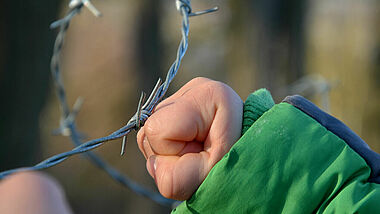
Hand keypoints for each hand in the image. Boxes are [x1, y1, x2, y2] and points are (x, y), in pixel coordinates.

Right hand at [137, 77, 242, 199]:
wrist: (259, 154)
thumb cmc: (241, 163)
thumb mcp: (212, 173)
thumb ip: (176, 177)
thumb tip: (154, 165)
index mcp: (206, 94)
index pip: (157, 130)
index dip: (176, 154)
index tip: (206, 156)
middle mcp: (193, 89)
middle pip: (150, 131)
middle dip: (173, 155)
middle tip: (203, 158)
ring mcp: (186, 95)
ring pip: (151, 135)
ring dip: (173, 154)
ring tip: (201, 154)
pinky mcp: (182, 107)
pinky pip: (158, 135)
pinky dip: (173, 150)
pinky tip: (194, 149)